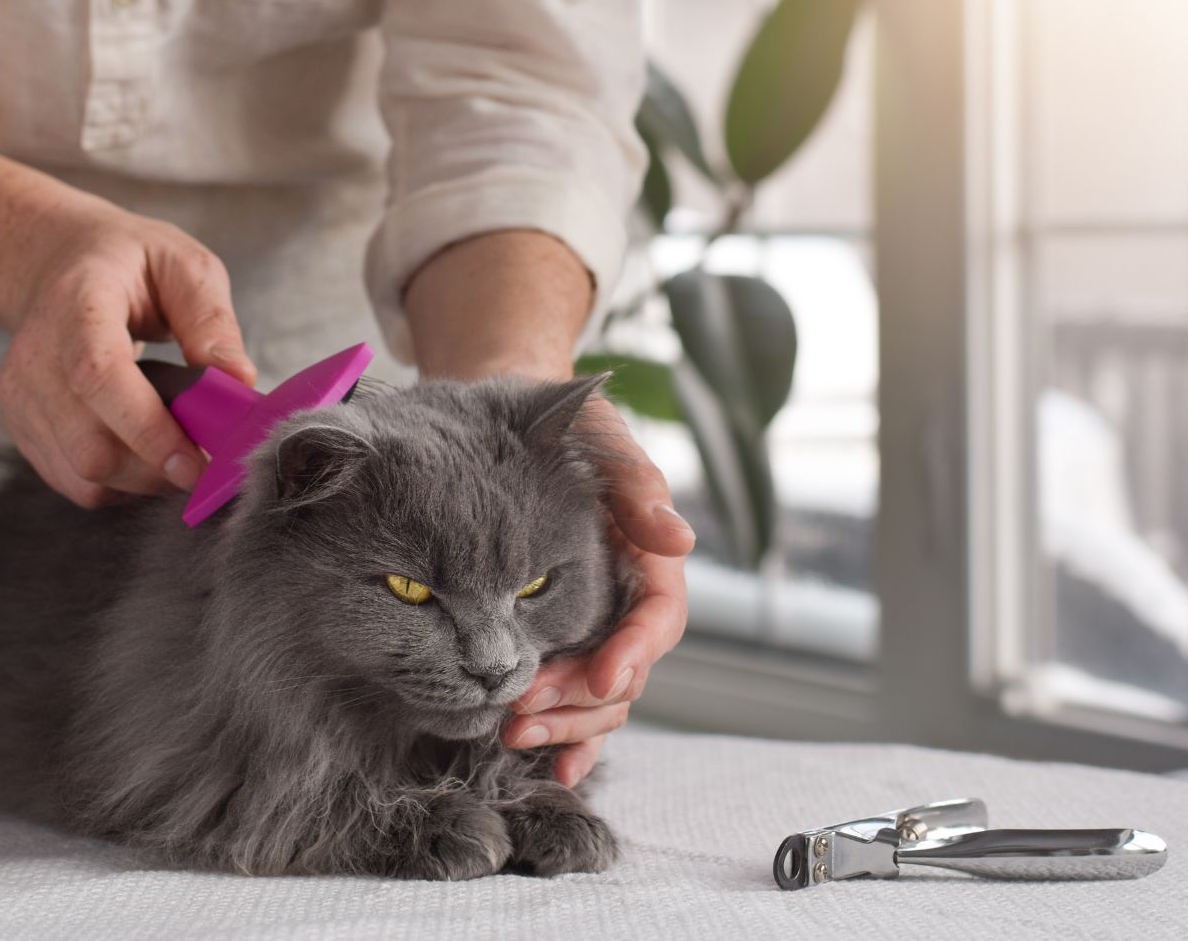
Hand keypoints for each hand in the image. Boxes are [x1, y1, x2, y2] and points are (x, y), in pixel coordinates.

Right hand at [0, 207, 255, 506]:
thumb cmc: (130, 264)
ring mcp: (21, 396)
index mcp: (77, 305)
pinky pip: (76, 482)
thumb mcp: (183, 267)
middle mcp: (35, 356)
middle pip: (90, 445)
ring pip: (84, 474)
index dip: (148, 429)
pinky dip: (122, 482)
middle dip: (159, 468)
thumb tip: (239, 382)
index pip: (99, 377)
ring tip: (179, 444)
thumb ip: (211, 322)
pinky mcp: (22, 427)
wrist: (58, 264)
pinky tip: (145, 450)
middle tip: (209, 454)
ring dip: (146, 479)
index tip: (198, 462)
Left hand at [504, 396, 693, 784]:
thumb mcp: (603, 442)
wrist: (511, 423)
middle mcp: (627, 603)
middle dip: (581, 701)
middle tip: (524, 709)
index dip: (633, 651)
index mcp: (649, 561)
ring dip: (565, 725)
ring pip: (599, 699)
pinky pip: (573, 701)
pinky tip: (542, 764)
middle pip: (626, 673)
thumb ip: (638, 488)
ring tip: (513, 733)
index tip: (602, 674)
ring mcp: (595, 629)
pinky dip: (564, 735)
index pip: (657, 618)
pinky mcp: (560, 643)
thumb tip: (676, 539)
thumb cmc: (567, 429)